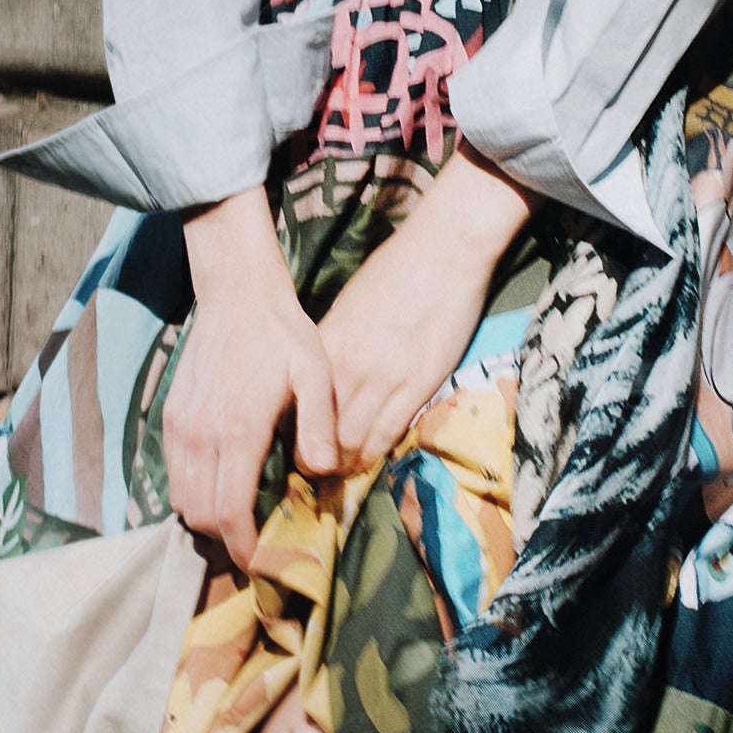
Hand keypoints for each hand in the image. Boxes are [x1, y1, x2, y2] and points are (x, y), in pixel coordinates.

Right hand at [168, 190, 339, 567]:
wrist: (236, 293)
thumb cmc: (283, 334)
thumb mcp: (316, 374)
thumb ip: (319, 426)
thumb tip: (320, 473)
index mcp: (237, 431)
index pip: (229, 513)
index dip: (243, 549)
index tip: (264, 564)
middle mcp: (199, 435)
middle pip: (200, 516)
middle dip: (226, 540)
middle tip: (259, 545)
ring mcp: (180, 426)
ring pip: (181, 499)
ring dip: (208, 517)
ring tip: (242, 520)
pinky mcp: (171, 417)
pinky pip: (175, 473)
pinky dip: (194, 491)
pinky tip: (225, 484)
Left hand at [316, 147, 537, 469]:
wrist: (443, 252)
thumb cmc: (396, 272)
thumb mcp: (348, 308)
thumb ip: (333, 346)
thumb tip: (321, 379)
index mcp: (323, 346)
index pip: (293, 408)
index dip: (289, 437)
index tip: (289, 452)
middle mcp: (344, 367)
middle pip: (316, 434)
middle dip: (311, 462)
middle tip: (310, 479)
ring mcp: (380, 379)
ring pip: (349, 444)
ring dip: (342, 467)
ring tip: (337, 480)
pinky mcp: (416, 385)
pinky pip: (386, 436)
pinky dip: (373, 457)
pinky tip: (366, 465)